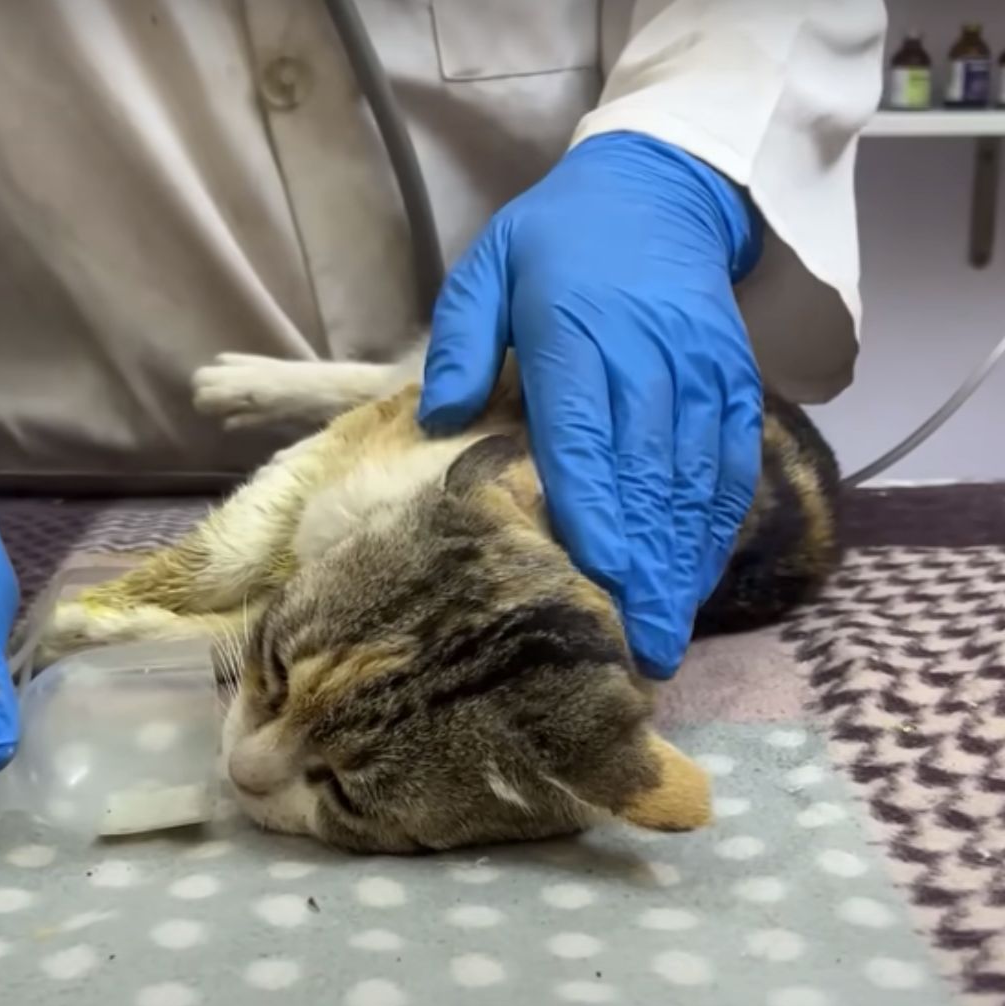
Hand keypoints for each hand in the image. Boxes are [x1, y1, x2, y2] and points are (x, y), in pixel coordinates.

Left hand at [419, 132, 763, 678]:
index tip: (598, 579)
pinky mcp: (733, 381)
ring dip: (680, 562)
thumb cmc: (555, 240)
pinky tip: (699, 576)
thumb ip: (460, 342)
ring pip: (692, 482)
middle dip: (642, 569)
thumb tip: (438, 417)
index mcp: (574, 337)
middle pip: (645, 478)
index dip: (595, 513)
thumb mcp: (486, 268)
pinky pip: (730, 462)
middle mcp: (644, 361)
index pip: (584, 438)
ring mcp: (697, 373)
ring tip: (665, 634)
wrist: (661, 188)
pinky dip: (716, 524)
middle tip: (637, 649)